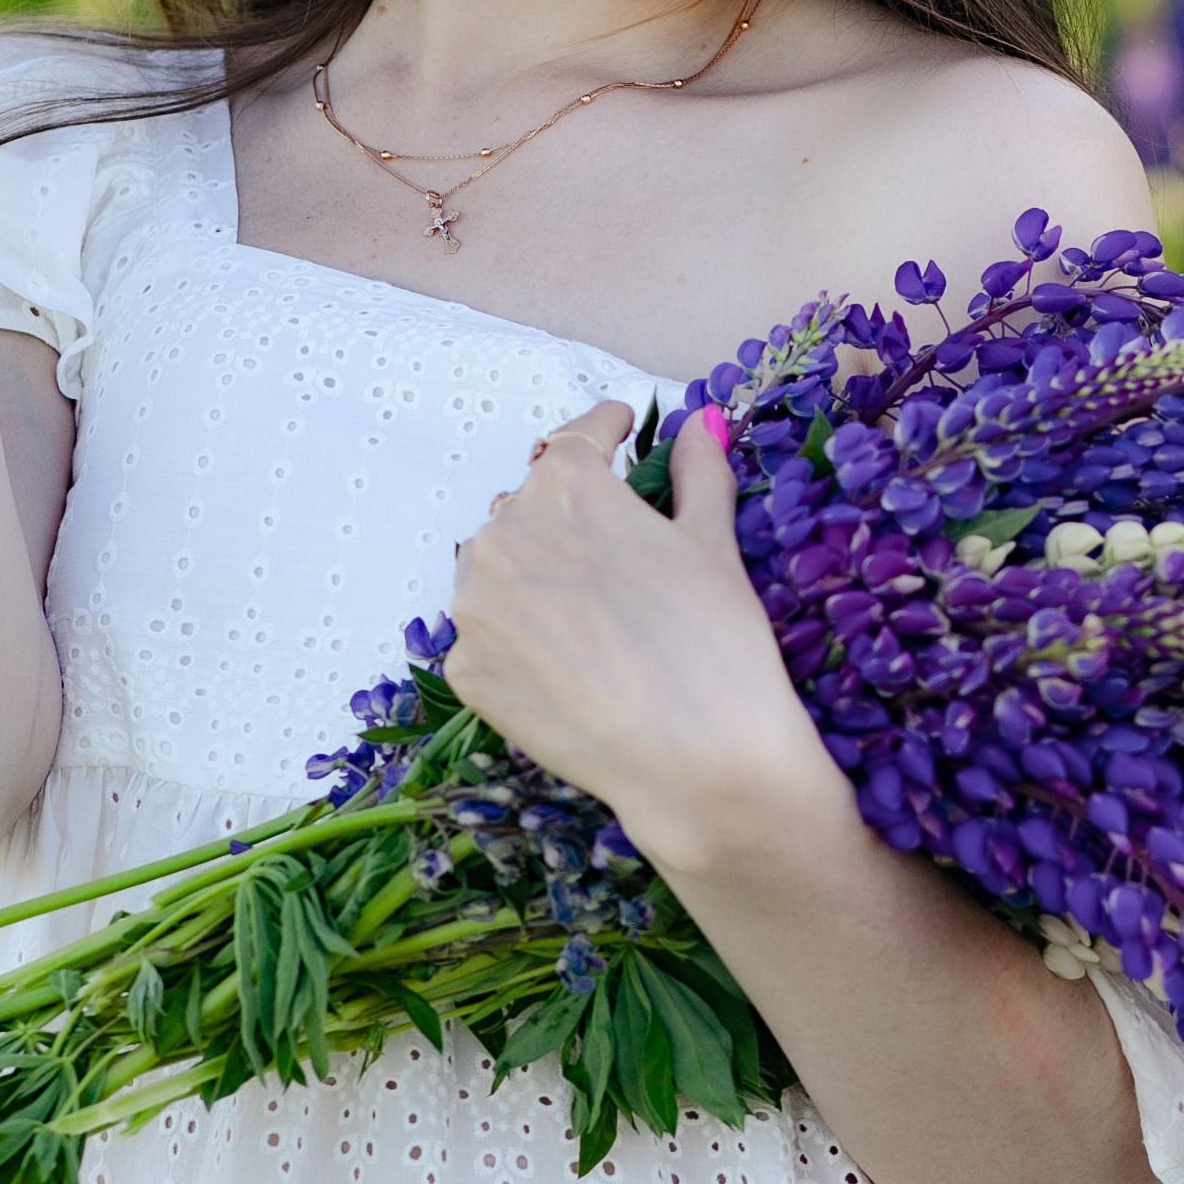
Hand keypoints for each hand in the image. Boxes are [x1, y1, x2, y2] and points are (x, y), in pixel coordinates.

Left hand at [447, 402, 845, 879]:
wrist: (697, 759)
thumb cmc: (717, 641)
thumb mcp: (713, 543)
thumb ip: (698, 474)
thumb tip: (699, 424)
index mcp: (566, 485)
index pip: (577, 439)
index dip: (605, 431)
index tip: (618, 429)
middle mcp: (503, 531)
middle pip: (532, 507)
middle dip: (570, 519)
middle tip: (618, 556)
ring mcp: (474, 604)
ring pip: (498, 570)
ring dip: (534, 577)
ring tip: (592, 618)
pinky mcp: (466, 669)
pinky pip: (488, 637)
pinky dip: (521, 641)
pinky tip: (571, 667)